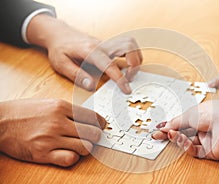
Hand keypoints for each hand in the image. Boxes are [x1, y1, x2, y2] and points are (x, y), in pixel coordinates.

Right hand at [0, 99, 105, 166]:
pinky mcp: (42, 154)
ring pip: (85, 147)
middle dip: (96, 137)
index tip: (102, 126)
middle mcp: (58, 122)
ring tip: (80, 145)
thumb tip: (89, 119)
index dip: (101, 123)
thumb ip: (69, 110)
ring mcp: (50, 139)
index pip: (92, 116)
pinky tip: (68, 153)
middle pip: (93, 133)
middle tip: (92, 137)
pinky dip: (73, 158)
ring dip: (86, 148)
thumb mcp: (49, 103)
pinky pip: (70, 160)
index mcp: (61, 106)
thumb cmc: (24, 111)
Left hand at [27, 14, 141, 93]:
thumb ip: (77, 75)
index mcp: (90, 51)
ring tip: (130, 73)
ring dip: (136, 58)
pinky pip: (127, 46)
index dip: (120, 78)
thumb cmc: (60, 49)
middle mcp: (102, 45)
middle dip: (135, 64)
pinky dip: (132, 55)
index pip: (110, 65)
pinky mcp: (109, 44)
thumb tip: (92, 86)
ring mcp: (107, 43)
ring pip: (131, 44)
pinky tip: (127, 66)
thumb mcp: (61, 64)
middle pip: (128, 47)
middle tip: (129, 78)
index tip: (126, 89)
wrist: (59, 34)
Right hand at [152, 100, 218, 159]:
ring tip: (170, 134)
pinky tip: (182, 139)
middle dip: (170, 134)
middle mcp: (203, 129)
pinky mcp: (209, 152)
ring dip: (177, 139)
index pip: (182, 123)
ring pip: (186, 143)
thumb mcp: (189, 114)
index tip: (159, 129)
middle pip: (183, 134)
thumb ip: (175, 122)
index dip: (170, 126)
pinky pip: (194, 151)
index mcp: (200, 117)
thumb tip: (165, 127)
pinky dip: (186, 146)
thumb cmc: (214, 112)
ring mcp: (207, 141)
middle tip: (157, 135)